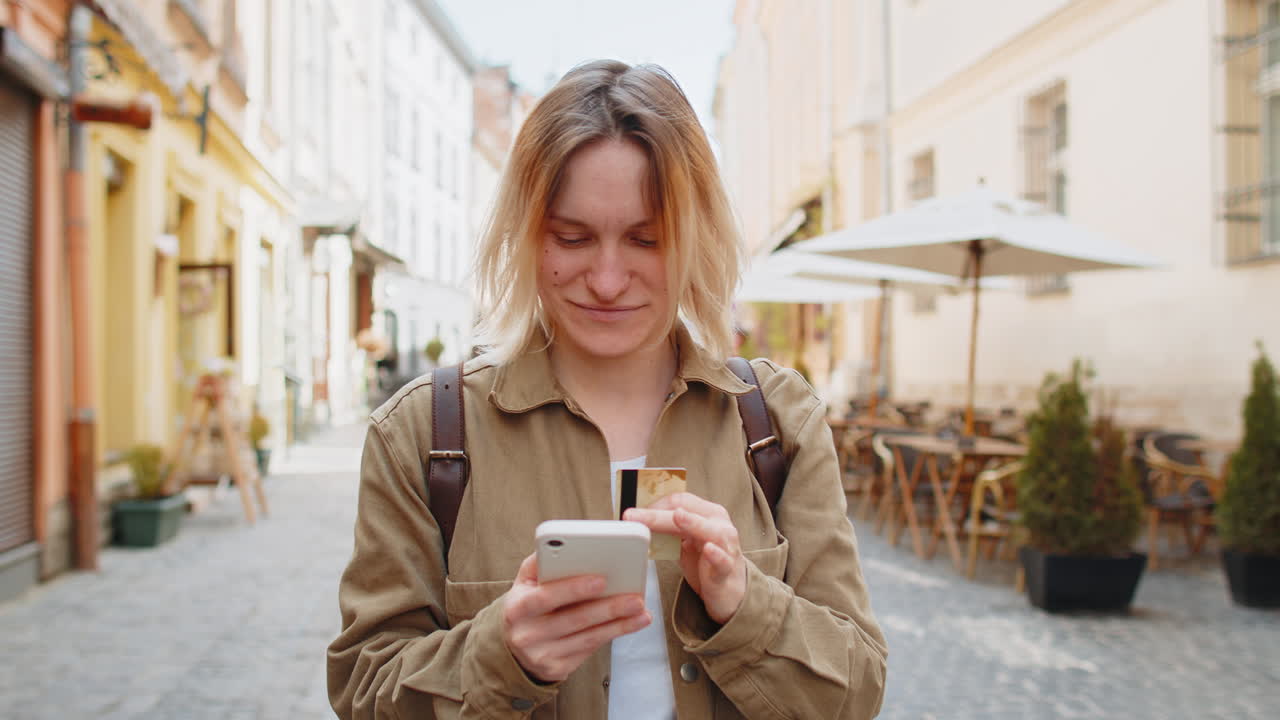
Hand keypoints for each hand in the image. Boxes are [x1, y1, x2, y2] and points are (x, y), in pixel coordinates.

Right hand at [502, 553, 650, 682]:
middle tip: (635, 597)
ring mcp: (542, 655)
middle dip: (608, 607)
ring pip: (587, 637)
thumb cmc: (527, 605)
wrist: (514, 649)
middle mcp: (527, 634)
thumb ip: (540, 563)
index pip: (546, 596)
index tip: (602, 579)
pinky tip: (633, 623)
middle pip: (574, 619)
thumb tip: (565, 544)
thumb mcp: (524, 583)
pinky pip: (590, 649)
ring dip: (619, 623)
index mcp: (517, 607)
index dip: (573, 588)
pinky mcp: (557, 669)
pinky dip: (614, 633)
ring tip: (641, 609)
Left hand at [624, 493, 745, 623]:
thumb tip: (638, 520)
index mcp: (706, 512)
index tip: (632, 512)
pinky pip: (722, 559)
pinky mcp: (727, 566)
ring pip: (708, 530)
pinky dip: (716, 554)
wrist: (728, 589)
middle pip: (686, 510)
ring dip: (691, 523)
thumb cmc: (704, 562)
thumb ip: (667, 529)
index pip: (679, 499)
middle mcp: (718, 523)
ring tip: (677, 517)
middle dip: (656, 514)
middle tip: (631, 516)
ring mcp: (726, 544)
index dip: (654, 504)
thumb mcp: (683, 541)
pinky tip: (708, 549)